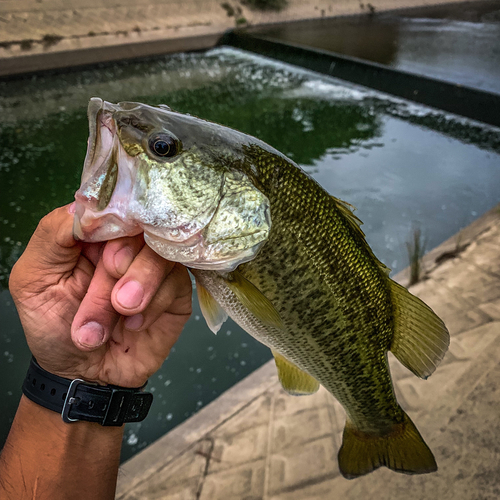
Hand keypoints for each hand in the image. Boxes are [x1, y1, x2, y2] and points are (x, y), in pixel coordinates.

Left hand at [9, 204, 191, 387]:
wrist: (85, 376)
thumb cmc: (55, 327)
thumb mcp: (32, 279)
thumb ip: (52, 236)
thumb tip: (85, 207)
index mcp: (95, 234)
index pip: (113, 205)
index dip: (112, 227)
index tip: (103, 258)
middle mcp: (128, 243)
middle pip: (139, 231)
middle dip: (116, 273)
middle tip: (108, 302)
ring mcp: (156, 266)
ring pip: (160, 256)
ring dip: (134, 293)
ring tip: (116, 320)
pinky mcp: (176, 290)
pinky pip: (174, 284)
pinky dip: (152, 307)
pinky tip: (134, 325)